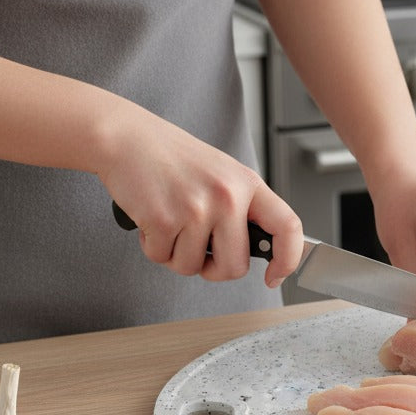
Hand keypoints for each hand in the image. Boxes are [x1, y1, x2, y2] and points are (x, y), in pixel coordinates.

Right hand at [98, 108, 302, 287]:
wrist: (128, 138)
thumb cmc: (173, 159)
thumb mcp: (223, 174)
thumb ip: (243, 209)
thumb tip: (260, 250)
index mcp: (248, 184)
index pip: (288, 227)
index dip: (288, 259)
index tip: (275, 276)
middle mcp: (228, 196)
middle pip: (235, 266)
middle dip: (214, 269)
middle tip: (199, 252)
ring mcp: (196, 208)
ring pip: (192, 267)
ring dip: (176, 255)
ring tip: (171, 223)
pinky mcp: (163, 219)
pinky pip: (162, 258)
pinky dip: (152, 247)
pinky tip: (152, 220)